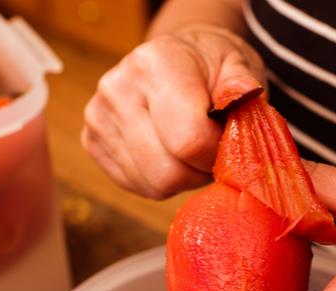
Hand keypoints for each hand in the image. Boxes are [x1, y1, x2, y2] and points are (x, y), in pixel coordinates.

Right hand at [81, 25, 265, 198]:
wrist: (174, 59)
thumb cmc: (210, 67)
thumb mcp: (238, 64)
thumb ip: (243, 85)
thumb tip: (243, 94)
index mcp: (156, 63)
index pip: (189, 139)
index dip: (217, 153)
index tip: (227, 140)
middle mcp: (118, 88)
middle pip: (167, 172)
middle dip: (200, 170)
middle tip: (212, 150)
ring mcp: (98, 117)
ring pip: (153, 184)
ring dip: (183, 177)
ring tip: (191, 148)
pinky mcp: (92, 142)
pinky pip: (138, 185)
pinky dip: (162, 179)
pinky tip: (170, 152)